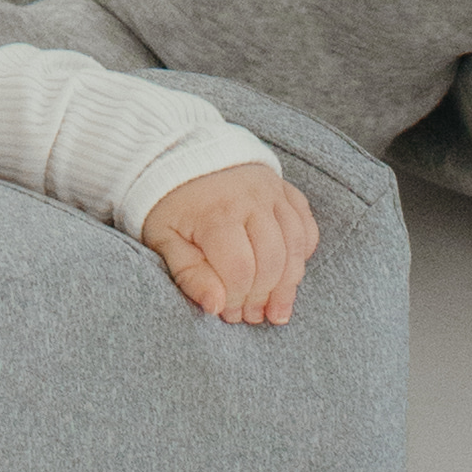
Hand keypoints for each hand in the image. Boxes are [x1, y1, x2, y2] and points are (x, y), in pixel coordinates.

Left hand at [142, 160, 317, 325]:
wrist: (182, 155)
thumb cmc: (170, 204)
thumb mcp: (164, 239)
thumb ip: (189, 274)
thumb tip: (215, 307)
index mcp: (217, 213)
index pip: (240, 270)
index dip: (237, 299)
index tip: (227, 313)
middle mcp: (251, 198)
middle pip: (273, 261)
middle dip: (264, 297)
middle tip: (251, 316)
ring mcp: (273, 191)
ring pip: (296, 246)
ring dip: (289, 284)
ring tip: (276, 309)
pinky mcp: (286, 189)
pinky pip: (307, 226)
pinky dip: (303, 253)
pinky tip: (289, 272)